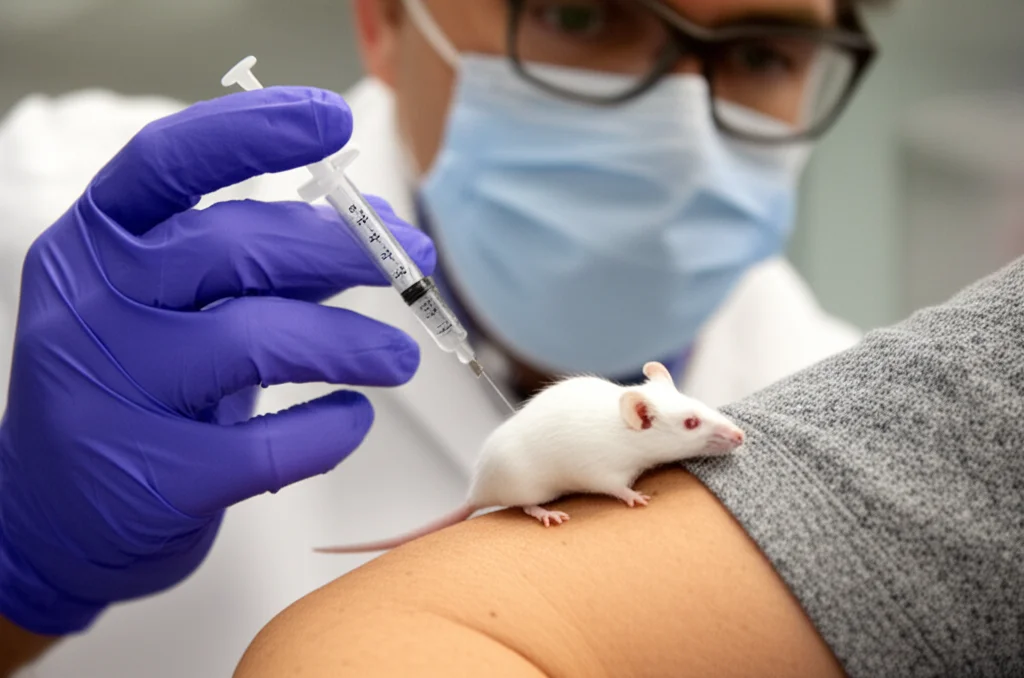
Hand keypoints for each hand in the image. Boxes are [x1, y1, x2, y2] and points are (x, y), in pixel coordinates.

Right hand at [0, 87, 435, 635]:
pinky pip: (270, 444)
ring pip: (259, 341)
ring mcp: (114, 393)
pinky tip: (351, 418)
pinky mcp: (153, 477)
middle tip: (413, 265)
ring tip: (399, 356)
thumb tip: (372, 230)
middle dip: (345, 250)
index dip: (253, 130)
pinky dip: (331, 428)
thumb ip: (261, 265)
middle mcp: (94, 306)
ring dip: (353, 343)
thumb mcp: (179, 308)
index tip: (333, 117)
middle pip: (236, 247)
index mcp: (96, 245)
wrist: (54, 517)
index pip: (168, 160)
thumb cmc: (141, 390)